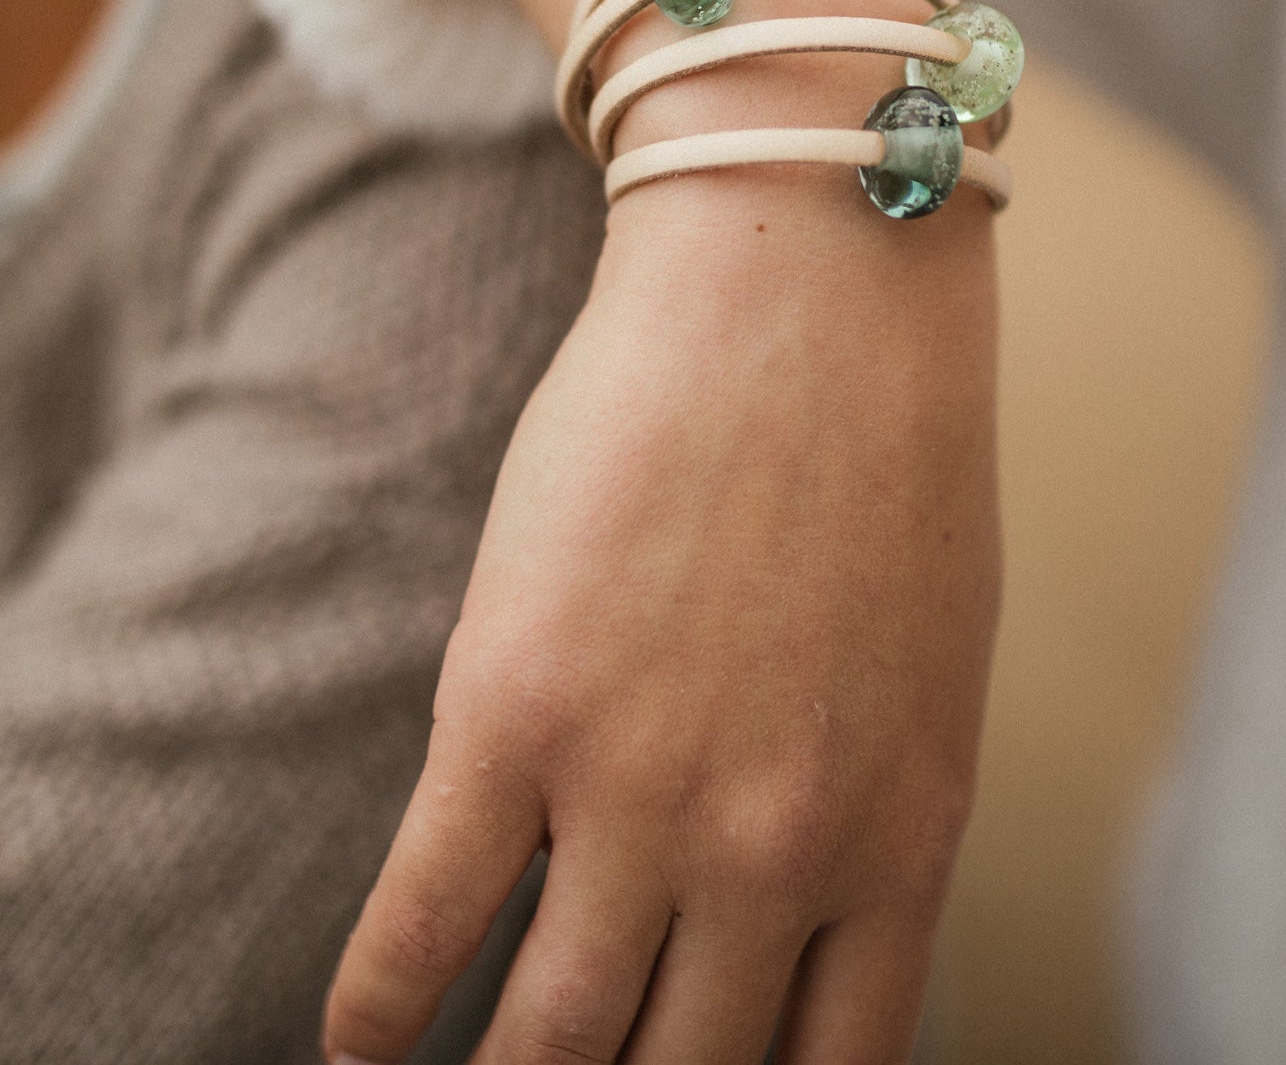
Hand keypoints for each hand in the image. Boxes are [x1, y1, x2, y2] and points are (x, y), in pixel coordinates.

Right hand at [321, 172, 1001, 1063]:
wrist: (808, 297)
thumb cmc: (884, 460)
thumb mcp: (920, 668)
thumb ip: (865, 807)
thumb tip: (781, 909)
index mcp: (898, 842)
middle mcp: (773, 852)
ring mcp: (639, 793)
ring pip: (547, 1041)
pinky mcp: (513, 713)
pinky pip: (421, 924)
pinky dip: (378, 1008)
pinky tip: (363, 1042)